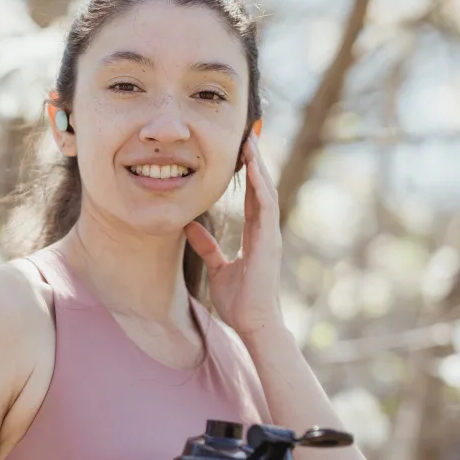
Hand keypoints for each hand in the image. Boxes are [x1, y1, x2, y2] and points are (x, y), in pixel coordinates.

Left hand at [184, 130, 283, 337]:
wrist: (252, 323)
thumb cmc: (239, 301)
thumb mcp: (217, 268)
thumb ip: (206, 247)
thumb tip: (190, 227)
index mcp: (255, 235)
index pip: (252, 197)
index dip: (248, 174)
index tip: (240, 152)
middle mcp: (265, 231)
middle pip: (262, 188)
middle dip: (256, 162)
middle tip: (247, 136)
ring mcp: (270, 235)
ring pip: (267, 191)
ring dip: (259, 166)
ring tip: (251, 142)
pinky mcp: (270, 241)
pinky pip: (267, 207)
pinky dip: (262, 185)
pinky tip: (255, 167)